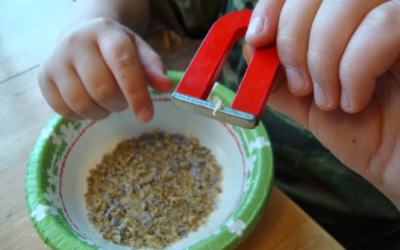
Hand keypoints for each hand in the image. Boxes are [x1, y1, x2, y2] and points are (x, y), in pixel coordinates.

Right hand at [38, 18, 172, 122]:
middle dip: (119, 103)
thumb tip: (166, 87)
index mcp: (105, 32)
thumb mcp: (138, 50)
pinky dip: (82, 115)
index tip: (147, 116)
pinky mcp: (43, 77)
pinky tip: (90, 102)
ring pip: (82, 104)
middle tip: (123, 99)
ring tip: (106, 101)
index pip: (122, 63)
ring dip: (101, 112)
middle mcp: (76, 43)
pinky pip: (65, 111)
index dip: (136, 92)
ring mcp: (55, 60)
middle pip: (102, 89)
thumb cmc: (115, 48)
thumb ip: (153, 67)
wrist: (82, 35)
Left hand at [244, 0, 399, 208]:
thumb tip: (252, 48)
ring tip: (329, 100)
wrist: (397, 162)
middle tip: (300, 84)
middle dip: (294, 38)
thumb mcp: (305, 102)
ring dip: (323, 58)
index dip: (274, 5)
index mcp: (339, 21)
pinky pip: (382, 26)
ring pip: (348, 2)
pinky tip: (355, 100)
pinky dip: (355, 68)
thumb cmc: (359, 130)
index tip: (259, 39)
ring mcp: (397, 16)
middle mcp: (368, 11)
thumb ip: (277, 75)